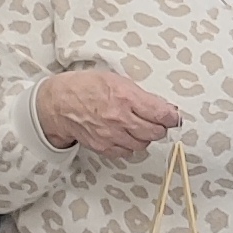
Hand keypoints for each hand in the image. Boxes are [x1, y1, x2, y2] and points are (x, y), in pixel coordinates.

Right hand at [36, 66, 182, 158]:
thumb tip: (163, 107)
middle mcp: (120, 118)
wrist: (59, 104)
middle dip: (160, 127)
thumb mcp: (116, 80)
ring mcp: (111, 135)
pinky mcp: (103, 147)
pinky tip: (125, 135)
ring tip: (138, 127)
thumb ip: (140, 95)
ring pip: (142, 145)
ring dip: (145, 137)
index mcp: (125, 97)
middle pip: (155, 132)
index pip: (160, 114)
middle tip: (157, 122)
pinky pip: (126, 152)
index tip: (174, 117)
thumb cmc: (86, 88)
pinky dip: (129, 146)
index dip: (171, 117)